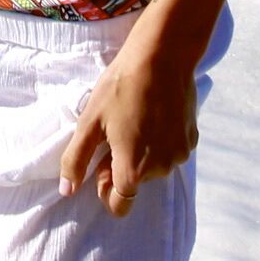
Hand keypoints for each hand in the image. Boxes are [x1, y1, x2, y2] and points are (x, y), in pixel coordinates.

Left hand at [59, 35, 197, 216]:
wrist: (163, 56)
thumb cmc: (121, 86)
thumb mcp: (90, 121)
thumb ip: (76, 160)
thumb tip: (68, 190)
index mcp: (133, 169)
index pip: (120, 204)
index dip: (106, 190)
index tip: (100, 166)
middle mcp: (160, 168)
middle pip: (135, 183)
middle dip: (122, 166)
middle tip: (114, 132)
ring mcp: (179, 154)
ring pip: (154, 167)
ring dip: (142, 154)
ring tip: (134, 120)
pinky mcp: (192, 139)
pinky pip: (170, 151)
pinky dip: (160, 142)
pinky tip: (153, 115)